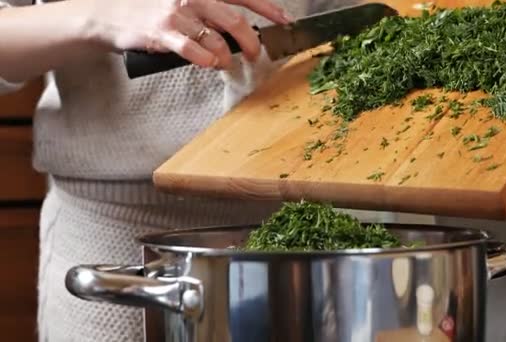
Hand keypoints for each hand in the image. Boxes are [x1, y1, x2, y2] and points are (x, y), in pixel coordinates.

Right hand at [87, 0, 292, 68]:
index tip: (285, 20)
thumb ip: (211, 11)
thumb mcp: (185, 3)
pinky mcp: (162, 33)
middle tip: (257, 54)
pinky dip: (206, 60)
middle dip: (253, 42)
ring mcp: (177, 14)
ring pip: (217, 41)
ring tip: (225, 63)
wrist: (111, 13)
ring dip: (227, 57)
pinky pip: (193, 51)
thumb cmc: (153, 9)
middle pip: (236, 21)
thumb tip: (242, 29)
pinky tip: (208, 63)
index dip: (268, 7)